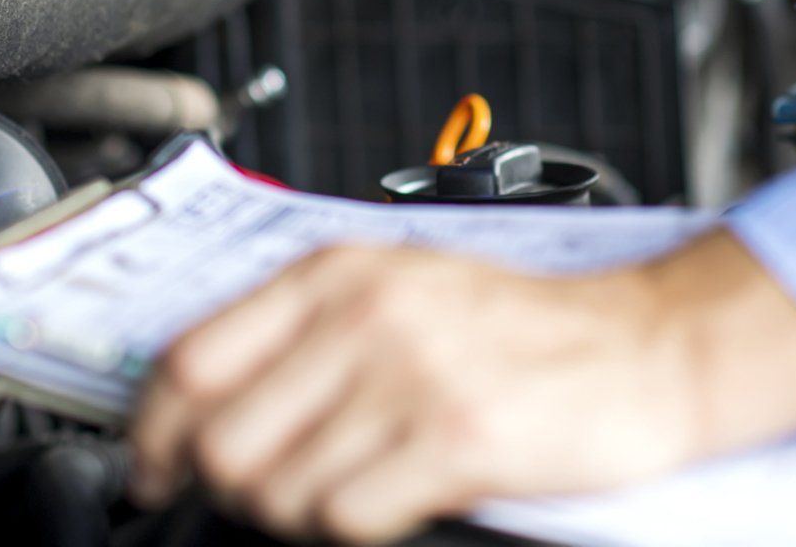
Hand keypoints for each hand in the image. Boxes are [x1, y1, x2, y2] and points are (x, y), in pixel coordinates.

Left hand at [127, 231, 795, 543]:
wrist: (646, 345)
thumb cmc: (520, 323)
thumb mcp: (398, 287)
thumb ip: (302, 328)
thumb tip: (199, 397)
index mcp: (334, 273)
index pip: (188, 360)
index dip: (150, 434)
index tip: (149, 473)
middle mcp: (361, 317)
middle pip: (219, 440)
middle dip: (227, 489)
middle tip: (265, 495)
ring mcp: (407, 377)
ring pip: (274, 491)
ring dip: (296, 513)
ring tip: (343, 492)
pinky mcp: (455, 439)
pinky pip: (345, 518)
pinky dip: (353, 528)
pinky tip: (389, 502)